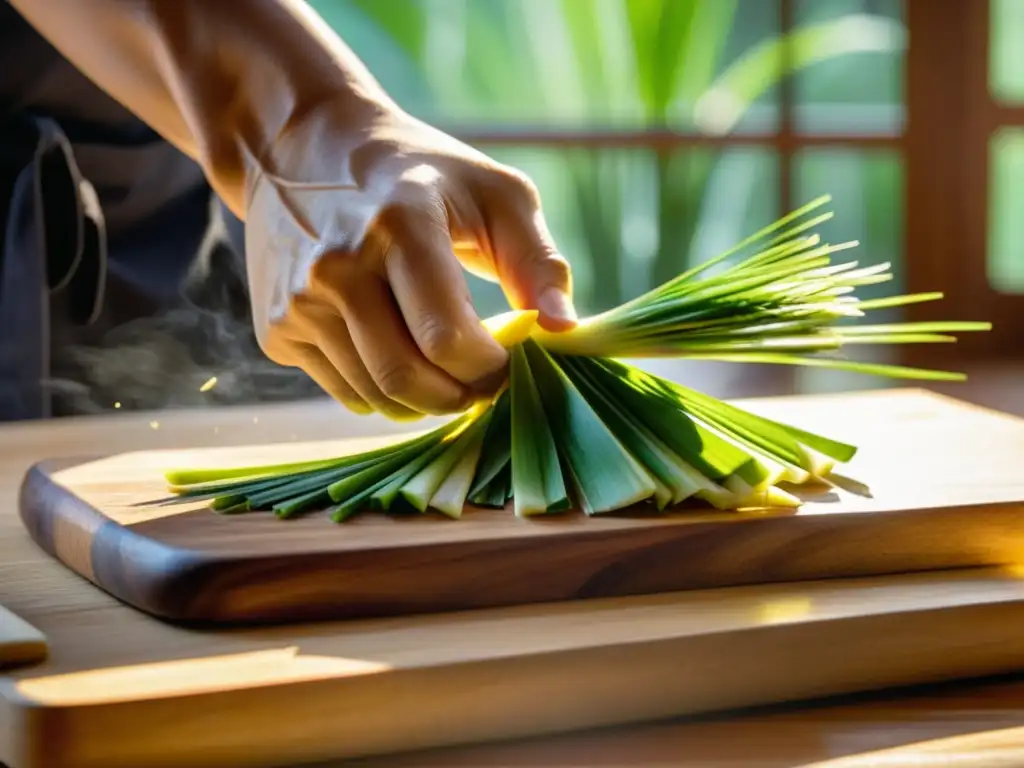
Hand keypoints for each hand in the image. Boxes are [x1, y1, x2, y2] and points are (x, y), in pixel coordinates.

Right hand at [243, 105, 576, 421]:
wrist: (301, 149)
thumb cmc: (419, 174)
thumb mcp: (494, 193)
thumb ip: (538, 262)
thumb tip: (563, 330)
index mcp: (398, 226)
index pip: (448, 339)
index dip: (490, 367)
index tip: (507, 357)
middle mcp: (336, 267)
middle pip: (408, 379)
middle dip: (460, 395)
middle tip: (484, 382)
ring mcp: (298, 302)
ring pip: (376, 397)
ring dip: (424, 400)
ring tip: (447, 369)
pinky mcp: (276, 328)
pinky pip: (345, 391)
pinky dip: (383, 391)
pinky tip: (399, 352)